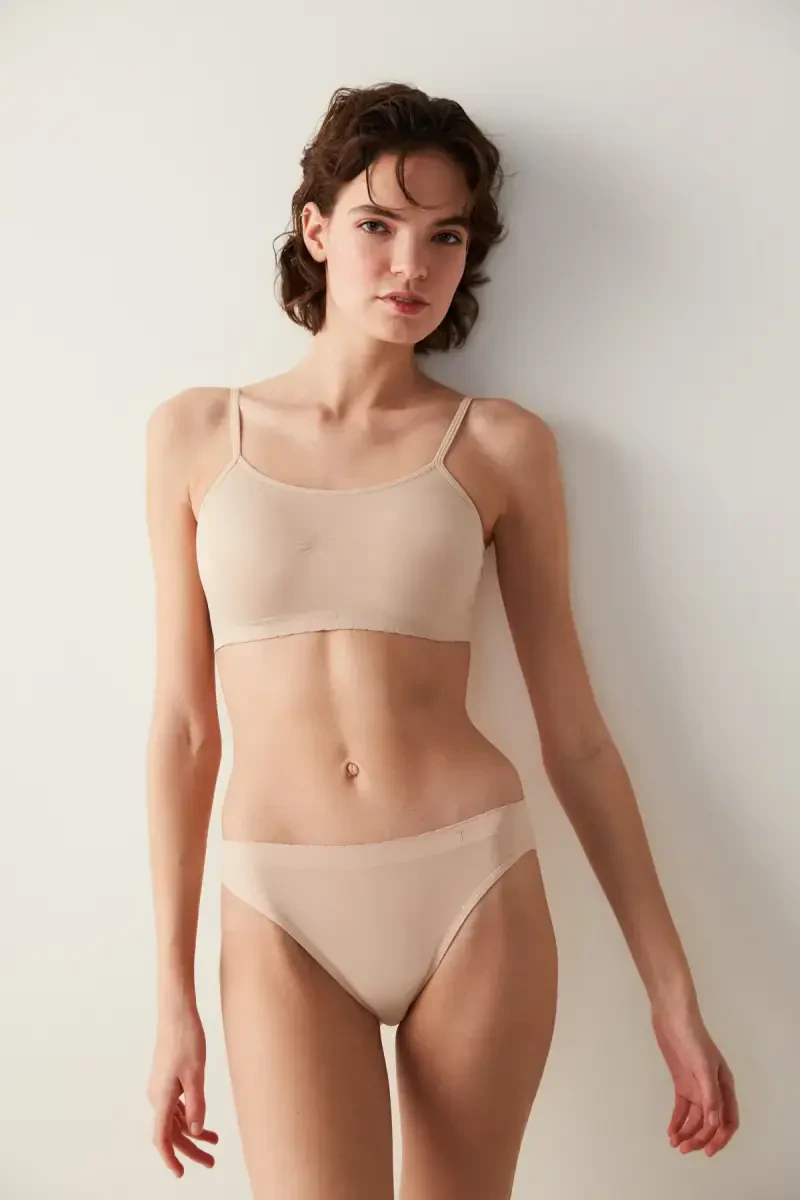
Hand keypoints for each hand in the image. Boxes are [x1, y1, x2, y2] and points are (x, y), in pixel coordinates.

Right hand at [147, 1005, 218, 1177]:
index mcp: (162, 1097)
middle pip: (172, 1132)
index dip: (170, 1159)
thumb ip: (196, 1105)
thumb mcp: (196, 1074)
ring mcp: (161, 1089)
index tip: (180, 1174)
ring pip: (175, 1120)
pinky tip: (203, 1123)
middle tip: (211, 1162)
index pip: (162, 1138)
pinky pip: (176, 1107)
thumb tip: (195, 1133)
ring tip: (215, 1143)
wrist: (176, 1013)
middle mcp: (157, 1096)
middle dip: (190, 1150)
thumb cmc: (186, 1039)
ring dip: (193, 1134)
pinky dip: (190, 1118)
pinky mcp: (167, 1081)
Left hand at [652, 1002, 738, 1157]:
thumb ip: (710, 1096)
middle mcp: (713, 1089)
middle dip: (700, 1138)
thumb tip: (714, 1124)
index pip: (728, 1120)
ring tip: (675, 1144)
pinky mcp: (682, 1082)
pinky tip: (671, 1131)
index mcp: (724, 1086)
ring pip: (695, 1118)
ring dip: (687, 1132)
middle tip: (684, 1150)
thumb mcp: (703, 1067)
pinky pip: (682, 1108)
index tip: (708, 1151)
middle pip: (710, 1122)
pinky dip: (677, 1121)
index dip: (720, 1138)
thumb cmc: (692, 1037)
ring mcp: (697, 1086)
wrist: (672, 1016)